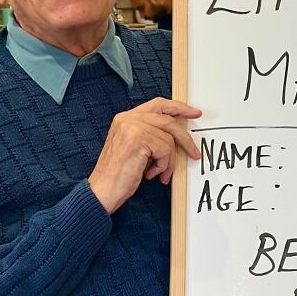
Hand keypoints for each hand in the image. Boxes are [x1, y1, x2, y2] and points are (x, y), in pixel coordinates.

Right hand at [88, 98, 201, 213]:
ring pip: (168, 138)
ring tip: (160, 173)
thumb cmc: (118, 175)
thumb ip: (150, 136)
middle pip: (168, 120)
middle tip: (194, 152)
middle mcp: (128, 119)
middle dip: (185, 138)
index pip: (158, 105)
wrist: (102, 190)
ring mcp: (132, 127)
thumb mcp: (134, 149)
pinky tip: (152, 174)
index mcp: (125, 118)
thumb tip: (176, 136)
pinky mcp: (138, 140)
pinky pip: (165, 150)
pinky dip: (163, 166)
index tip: (194, 113)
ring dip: (169, 161)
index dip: (178, 108)